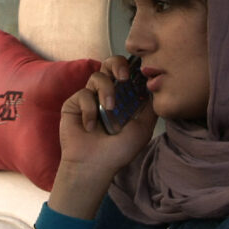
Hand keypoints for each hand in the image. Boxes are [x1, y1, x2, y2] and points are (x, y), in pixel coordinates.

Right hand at [49, 55, 156, 218]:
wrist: (95, 165)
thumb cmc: (119, 151)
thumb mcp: (142, 128)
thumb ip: (149, 107)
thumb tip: (155, 87)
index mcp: (123, 98)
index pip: (127, 73)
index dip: (132, 68)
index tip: (138, 74)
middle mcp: (106, 95)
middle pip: (110, 64)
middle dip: (117, 64)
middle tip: (123, 77)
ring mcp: (89, 98)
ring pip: (97, 77)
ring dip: (106, 90)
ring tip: (108, 109)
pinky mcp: (73, 103)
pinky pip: (83, 94)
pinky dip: (89, 109)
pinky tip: (90, 127)